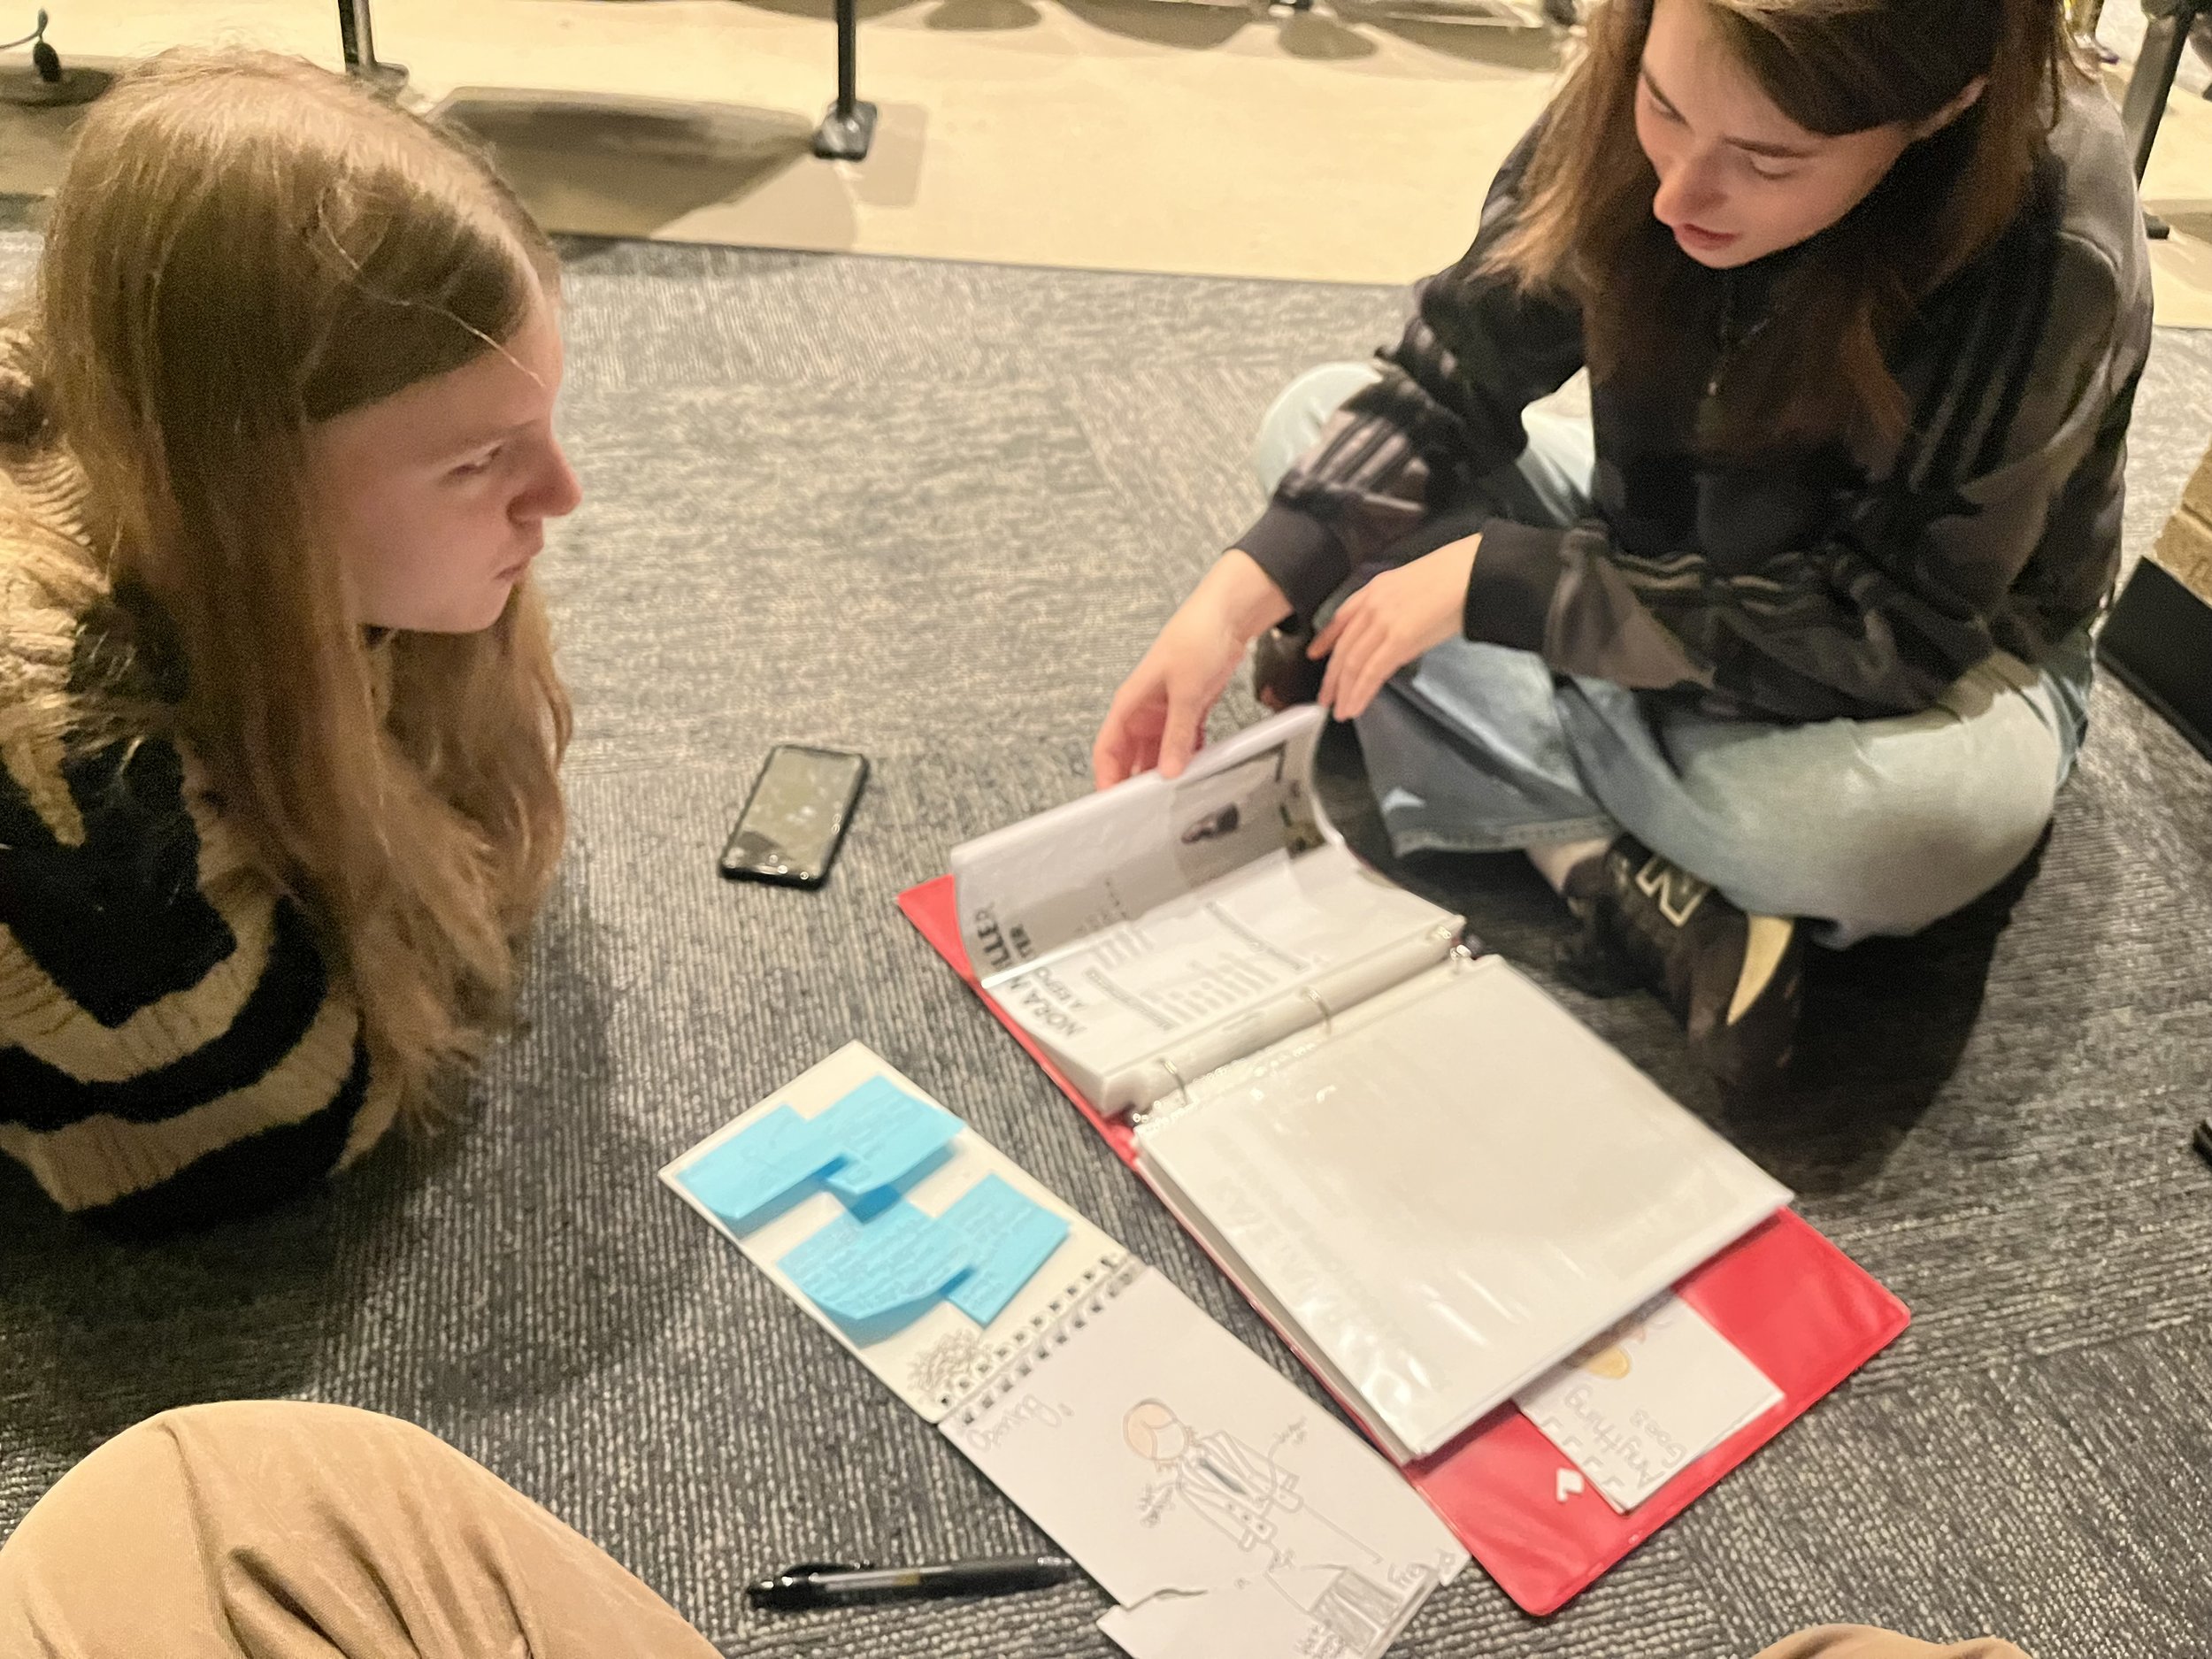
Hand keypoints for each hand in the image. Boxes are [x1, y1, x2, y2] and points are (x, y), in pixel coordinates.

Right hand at [1094, 552, 1290, 787]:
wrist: (1227, 614)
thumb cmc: (1196, 638)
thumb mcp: (1186, 691)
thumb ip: (1177, 734)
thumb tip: (1169, 771)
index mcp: (1131, 703)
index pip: (1108, 748)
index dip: (1107, 777)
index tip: (1113, 804)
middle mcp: (1145, 711)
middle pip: (1133, 756)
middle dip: (1138, 781)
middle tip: (1148, 810)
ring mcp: (1168, 711)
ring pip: (1160, 752)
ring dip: (1166, 770)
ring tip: (1174, 796)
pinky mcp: (1191, 709)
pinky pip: (1184, 741)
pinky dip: (1189, 755)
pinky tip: (1197, 769)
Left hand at [1310, 536, 1478, 719]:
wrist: (1474, 571)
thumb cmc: (1458, 576)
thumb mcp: (1414, 586)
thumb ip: (1397, 609)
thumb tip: (1396, 635)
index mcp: (1376, 589)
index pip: (1341, 617)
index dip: (1325, 639)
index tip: (1315, 654)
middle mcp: (1373, 605)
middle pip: (1344, 647)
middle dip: (1332, 676)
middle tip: (1325, 698)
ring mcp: (1383, 622)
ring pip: (1353, 663)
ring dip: (1344, 691)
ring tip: (1340, 710)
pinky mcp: (1399, 639)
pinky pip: (1372, 671)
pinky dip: (1360, 692)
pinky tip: (1354, 707)